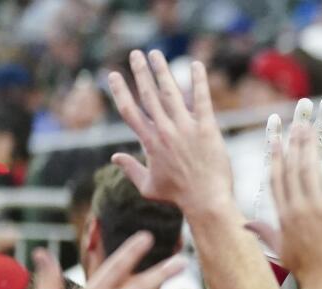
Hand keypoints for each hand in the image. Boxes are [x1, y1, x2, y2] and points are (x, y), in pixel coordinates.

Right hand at [108, 50, 236, 219]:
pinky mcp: (207, 128)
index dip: (120, 91)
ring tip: (155, 54)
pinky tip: (196, 64)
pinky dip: (199, 81)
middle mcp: (165, 131)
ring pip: (171, 93)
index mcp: (149, 142)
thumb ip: (130, 169)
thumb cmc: (178, 196)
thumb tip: (114, 157)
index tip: (113, 75)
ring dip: (162, 71)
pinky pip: (202, 99)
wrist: (206, 200)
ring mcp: (186, 128)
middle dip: (140, 72)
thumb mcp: (148, 186)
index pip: (129, 111)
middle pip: (148, 95)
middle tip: (135, 54)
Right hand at [245, 123, 321, 288]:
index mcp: (283, 215)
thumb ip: (264, 234)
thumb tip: (244, 227)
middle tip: (295, 121)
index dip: (275, 155)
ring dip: (310, 143)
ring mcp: (317, 207)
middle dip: (293, 142)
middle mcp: (297, 208)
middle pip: (291, 167)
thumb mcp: (280, 252)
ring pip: (309, 167)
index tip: (275, 136)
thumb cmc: (307, 272)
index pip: (275, 178)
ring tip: (311, 124)